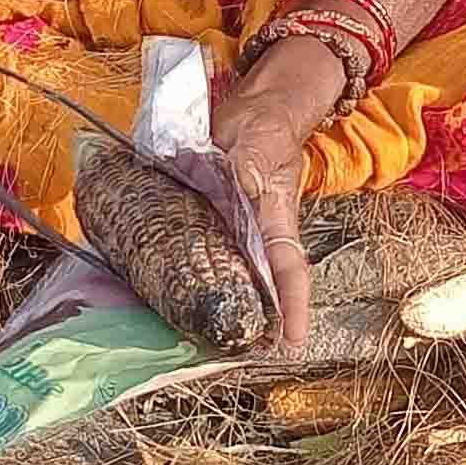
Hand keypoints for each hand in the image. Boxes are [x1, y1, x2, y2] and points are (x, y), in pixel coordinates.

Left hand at [206, 40, 343, 355]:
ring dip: (226, 300)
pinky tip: (173, 290)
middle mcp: (258, 230)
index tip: (293, 341)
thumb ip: (248, 167)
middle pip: (263, 282)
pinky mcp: (212, 217)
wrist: (252, 111)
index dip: (293, 305)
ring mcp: (235, 226)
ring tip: (210, 337)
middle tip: (246, 353)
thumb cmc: (261, 129)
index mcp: (276, 218)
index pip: (289, 268)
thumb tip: (243, 187)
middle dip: (258, 318)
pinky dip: (194, 270)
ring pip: (234, 270)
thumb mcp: (256, 144)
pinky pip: (205, 249)